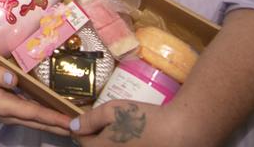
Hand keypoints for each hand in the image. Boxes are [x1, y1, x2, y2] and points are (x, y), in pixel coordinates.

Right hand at [0, 45, 71, 135]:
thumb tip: (12, 79)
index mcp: (2, 104)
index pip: (33, 113)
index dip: (53, 118)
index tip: (71, 121)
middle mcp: (9, 113)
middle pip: (40, 123)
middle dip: (61, 126)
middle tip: (84, 128)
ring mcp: (11, 113)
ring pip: (38, 122)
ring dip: (57, 124)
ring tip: (77, 124)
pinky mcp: (13, 109)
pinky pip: (34, 116)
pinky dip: (49, 118)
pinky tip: (60, 115)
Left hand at [71, 100, 185, 145]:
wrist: (179, 133)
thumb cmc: (143, 119)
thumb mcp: (112, 110)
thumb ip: (90, 119)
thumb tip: (73, 127)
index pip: (80, 140)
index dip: (80, 128)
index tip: (86, 120)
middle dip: (95, 137)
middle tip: (104, 125)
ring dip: (110, 142)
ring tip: (121, 131)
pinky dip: (125, 145)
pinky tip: (134, 138)